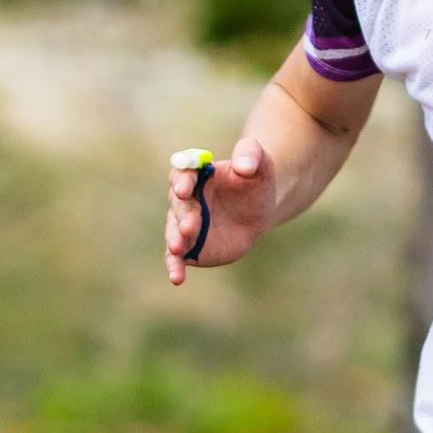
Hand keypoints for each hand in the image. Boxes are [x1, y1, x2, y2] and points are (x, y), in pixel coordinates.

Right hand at [165, 138, 275, 284]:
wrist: (258, 211)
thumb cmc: (255, 181)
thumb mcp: (259, 162)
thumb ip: (250, 155)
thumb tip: (243, 166)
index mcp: (197, 174)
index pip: (182, 174)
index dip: (181, 180)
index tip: (185, 188)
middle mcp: (185, 199)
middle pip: (178, 205)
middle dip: (183, 215)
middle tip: (191, 226)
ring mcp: (185, 224)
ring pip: (173, 231)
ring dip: (174, 239)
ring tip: (178, 248)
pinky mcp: (190, 247)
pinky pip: (177, 257)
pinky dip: (175, 266)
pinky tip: (177, 278)